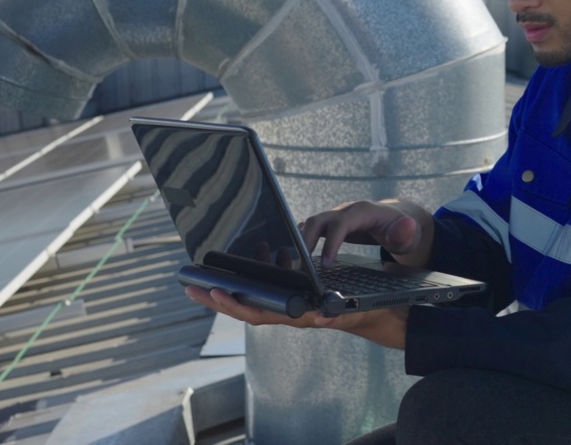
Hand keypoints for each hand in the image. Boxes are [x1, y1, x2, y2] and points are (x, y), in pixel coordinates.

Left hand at [184, 286, 409, 348]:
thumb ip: (342, 312)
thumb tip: (324, 315)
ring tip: (208, 274)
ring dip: (230, 287)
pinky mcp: (296, 297)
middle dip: (218, 298)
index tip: (216, 291)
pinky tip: (257, 255)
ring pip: (254, 298)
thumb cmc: (370, 310)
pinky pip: (270, 287)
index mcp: (301, 315)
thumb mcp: (359, 309)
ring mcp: (291, 305)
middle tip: (190, 286)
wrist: (381, 314)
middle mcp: (291, 312)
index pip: (261, 313)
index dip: (237, 304)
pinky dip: (258, 273)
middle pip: (246, 308)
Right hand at [299, 198, 432, 268]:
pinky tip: (295, 258)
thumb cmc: (402, 230)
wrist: (398, 219)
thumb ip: (406, 233)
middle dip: (306, 240)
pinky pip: (312, 230)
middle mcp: (346, 211)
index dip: (331, 242)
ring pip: (311, 224)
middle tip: (300, 266)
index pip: (341, 223)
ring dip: (300, 241)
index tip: (325, 264)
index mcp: (363, 212)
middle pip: (319, 220)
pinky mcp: (332, 225)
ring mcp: (337, 217)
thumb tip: (406, 226)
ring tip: (292, 265)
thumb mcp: (409, 234)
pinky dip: (302, 241)